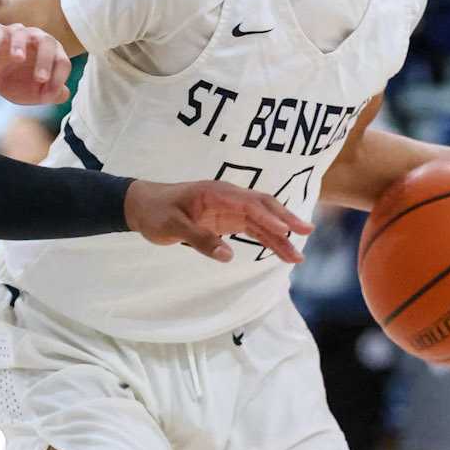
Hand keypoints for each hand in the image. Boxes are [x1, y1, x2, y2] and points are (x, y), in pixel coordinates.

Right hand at [0, 22, 70, 104]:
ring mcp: (16, 33)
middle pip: (46, 42)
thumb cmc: (17, 82)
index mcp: (52, 52)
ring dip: (20, 45)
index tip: (49, 94)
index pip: (62, 60)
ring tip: (18, 59)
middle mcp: (36, 38)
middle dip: (45, 60)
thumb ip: (52, 94)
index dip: (59, 77)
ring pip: (20, 33)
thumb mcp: (35, 94)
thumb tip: (62, 93)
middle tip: (41, 79)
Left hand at [124, 179, 312, 264]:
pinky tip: (281, 251)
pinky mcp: (228, 220)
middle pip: (264, 206)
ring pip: (263, 220)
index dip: (268, 216)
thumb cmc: (156, 212)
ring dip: (280, 236)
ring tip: (298, 256)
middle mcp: (228, 197)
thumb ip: (200, 239)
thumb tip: (228, 255)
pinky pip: (254, 228)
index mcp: (217, 193)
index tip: (285, 231)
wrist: (143, 206)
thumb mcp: (173, 227)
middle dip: (286, 219)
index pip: (249, 203)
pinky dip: (268, 239)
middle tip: (306, 232)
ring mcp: (230, 209)